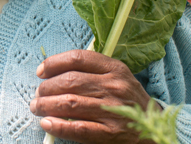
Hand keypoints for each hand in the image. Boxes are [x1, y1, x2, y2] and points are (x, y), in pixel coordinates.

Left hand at [29, 50, 157, 143]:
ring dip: (47, 105)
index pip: (79, 58)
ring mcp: (113, 110)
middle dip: (47, 87)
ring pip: (71, 103)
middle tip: (37, 94)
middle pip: (71, 81)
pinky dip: (59, 126)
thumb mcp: (117, 78)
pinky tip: (47, 123)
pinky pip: (79, 128)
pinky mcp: (111, 134)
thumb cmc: (128, 101)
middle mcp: (114, 87)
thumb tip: (52, 73)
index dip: (54, 63)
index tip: (41, 71)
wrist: (153, 129)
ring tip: (37, 107)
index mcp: (115, 68)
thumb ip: (92, 71)